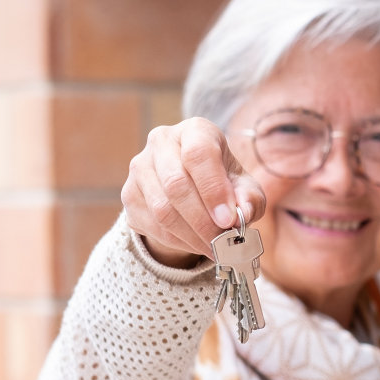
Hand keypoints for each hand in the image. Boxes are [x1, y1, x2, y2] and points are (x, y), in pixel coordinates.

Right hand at [123, 117, 267, 267]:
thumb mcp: (245, 187)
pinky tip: (197, 245)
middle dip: (203, 220)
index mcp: (195, 131)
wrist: (192, 189)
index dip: (214, 189)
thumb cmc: (224, 183)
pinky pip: (152, 224)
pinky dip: (178, 241)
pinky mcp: (129, 194)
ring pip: (162, 208)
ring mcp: (140, 167)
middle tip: (224, 242)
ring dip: (192, 235)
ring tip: (215, 248)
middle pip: (176, 184)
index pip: (199, 154)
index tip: (229, 220)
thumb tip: (242, 214)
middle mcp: (162, 142)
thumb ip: (249, 199)